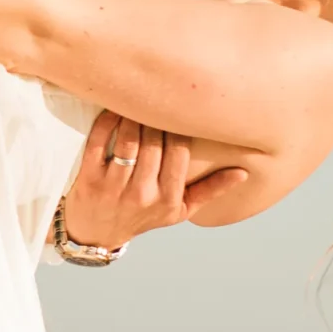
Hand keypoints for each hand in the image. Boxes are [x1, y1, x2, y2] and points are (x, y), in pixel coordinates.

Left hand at [61, 108, 249, 250]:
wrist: (97, 235)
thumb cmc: (144, 216)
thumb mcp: (180, 210)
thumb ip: (211, 190)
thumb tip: (243, 173)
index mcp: (168, 198)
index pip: (180, 153)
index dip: (179, 127)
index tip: (178, 109)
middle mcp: (142, 194)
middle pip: (154, 143)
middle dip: (156, 116)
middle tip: (156, 96)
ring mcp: (113, 187)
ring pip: (128, 140)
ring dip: (133, 115)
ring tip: (138, 99)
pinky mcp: (89, 179)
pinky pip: (98, 142)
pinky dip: (107, 121)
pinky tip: (114, 108)